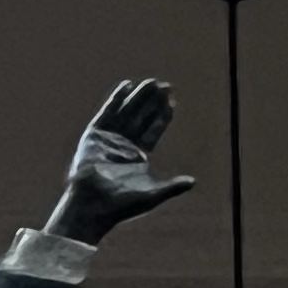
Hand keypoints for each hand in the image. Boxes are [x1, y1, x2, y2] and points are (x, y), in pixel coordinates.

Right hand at [47, 78, 194, 246]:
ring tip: (151, 82)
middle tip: (166, 86)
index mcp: (138, 156)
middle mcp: (124, 145)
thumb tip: (193, 182)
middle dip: (153, 102)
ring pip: (127, 111)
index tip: (172, 102)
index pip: (153, 130)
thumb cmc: (121, 204)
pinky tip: (126, 86)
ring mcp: (109, 138)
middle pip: (142, 117)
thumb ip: (171, 187)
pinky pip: (107, 113)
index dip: (162, 116)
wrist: (94, 205)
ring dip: (139, 97)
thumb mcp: (151, 195)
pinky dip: (116, 99)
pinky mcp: (94, 135)